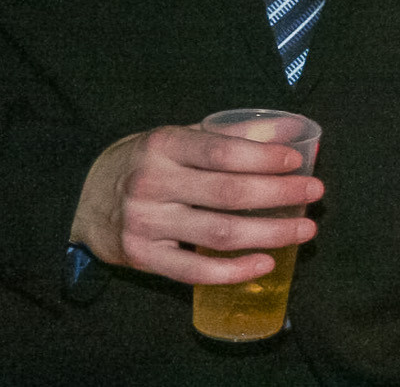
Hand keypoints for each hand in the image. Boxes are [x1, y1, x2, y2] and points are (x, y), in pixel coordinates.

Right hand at [70, 125, 322, 285]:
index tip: (298, 162)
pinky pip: (194, 271)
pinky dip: (234, 270)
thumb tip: (297, 128)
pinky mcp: (141, 257)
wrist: (84, 196)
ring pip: (218, 233)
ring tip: (305, 230)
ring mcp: (144, 223)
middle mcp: (151, 183)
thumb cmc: (149, 162)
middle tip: (315, 194)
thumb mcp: (184, 136)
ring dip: (269, 234)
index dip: (264, 157)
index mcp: (163, 145)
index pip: (222, 151)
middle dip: (279, 194)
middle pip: (228, 193)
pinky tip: (266, 263)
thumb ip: (238, 133)